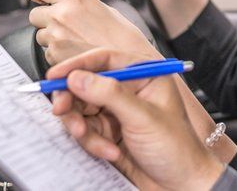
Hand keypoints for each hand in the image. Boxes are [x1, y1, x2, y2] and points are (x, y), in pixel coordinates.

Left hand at [28, 0, 160, 64]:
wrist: (131, 64)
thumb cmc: (124, 38)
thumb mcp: (105, 9)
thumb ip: (80, 5)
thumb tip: (68, 6)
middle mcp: (62, 14)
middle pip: (35, 14)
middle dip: (46, 20)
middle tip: (64, 26)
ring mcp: (56, 36)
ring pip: (40, 35)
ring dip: (52, 39)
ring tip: (75, 42)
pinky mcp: (54, 55)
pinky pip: (47, 53)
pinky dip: (58, 55)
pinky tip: (76, 54)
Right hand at [50, 48, 224, 190]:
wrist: (181, 184)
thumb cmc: (177, 147)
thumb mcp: (143, 117)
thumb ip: (109, 94)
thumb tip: (77, 77)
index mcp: (144, 75)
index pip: (104, 59)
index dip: (77, 65)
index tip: (55, 76)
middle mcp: (128, 90)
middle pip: (85, 84)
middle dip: (73, 101)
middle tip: (62, 112)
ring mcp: (116, 112)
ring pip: (81, 110)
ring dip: (83, 128)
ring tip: (96, 143)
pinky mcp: (108, 133)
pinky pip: (86, 132)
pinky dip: (92, 143)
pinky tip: (111, 153)